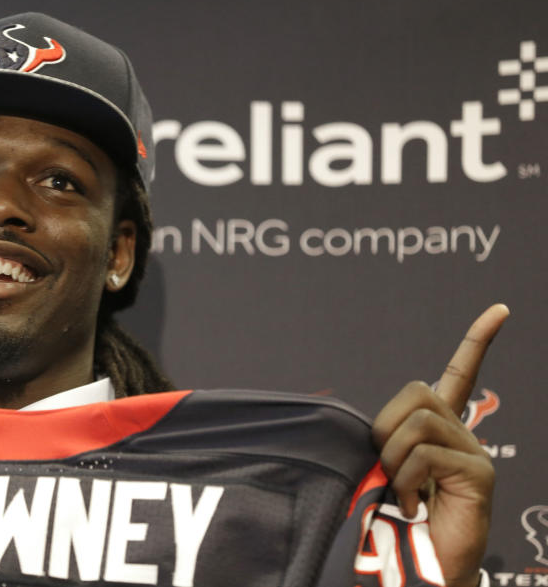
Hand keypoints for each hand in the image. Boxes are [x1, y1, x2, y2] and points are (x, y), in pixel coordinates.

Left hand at [372, 304, 508, 586]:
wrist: (419, 567)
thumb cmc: (394, 520)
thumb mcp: (382, 469)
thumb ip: (384, 441)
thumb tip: (371, 431)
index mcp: (437, 429)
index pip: (460, 373)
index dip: (477, 340)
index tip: (500, 310)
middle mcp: (461, 434)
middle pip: (417, 391)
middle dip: (386, 426)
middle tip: (387, 468)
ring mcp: (474, 453)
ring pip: (417, 423)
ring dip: (393, 459)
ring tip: (401, 491)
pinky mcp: (479, 474)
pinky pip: (425, 455)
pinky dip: (407, 480)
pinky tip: (413, 504)